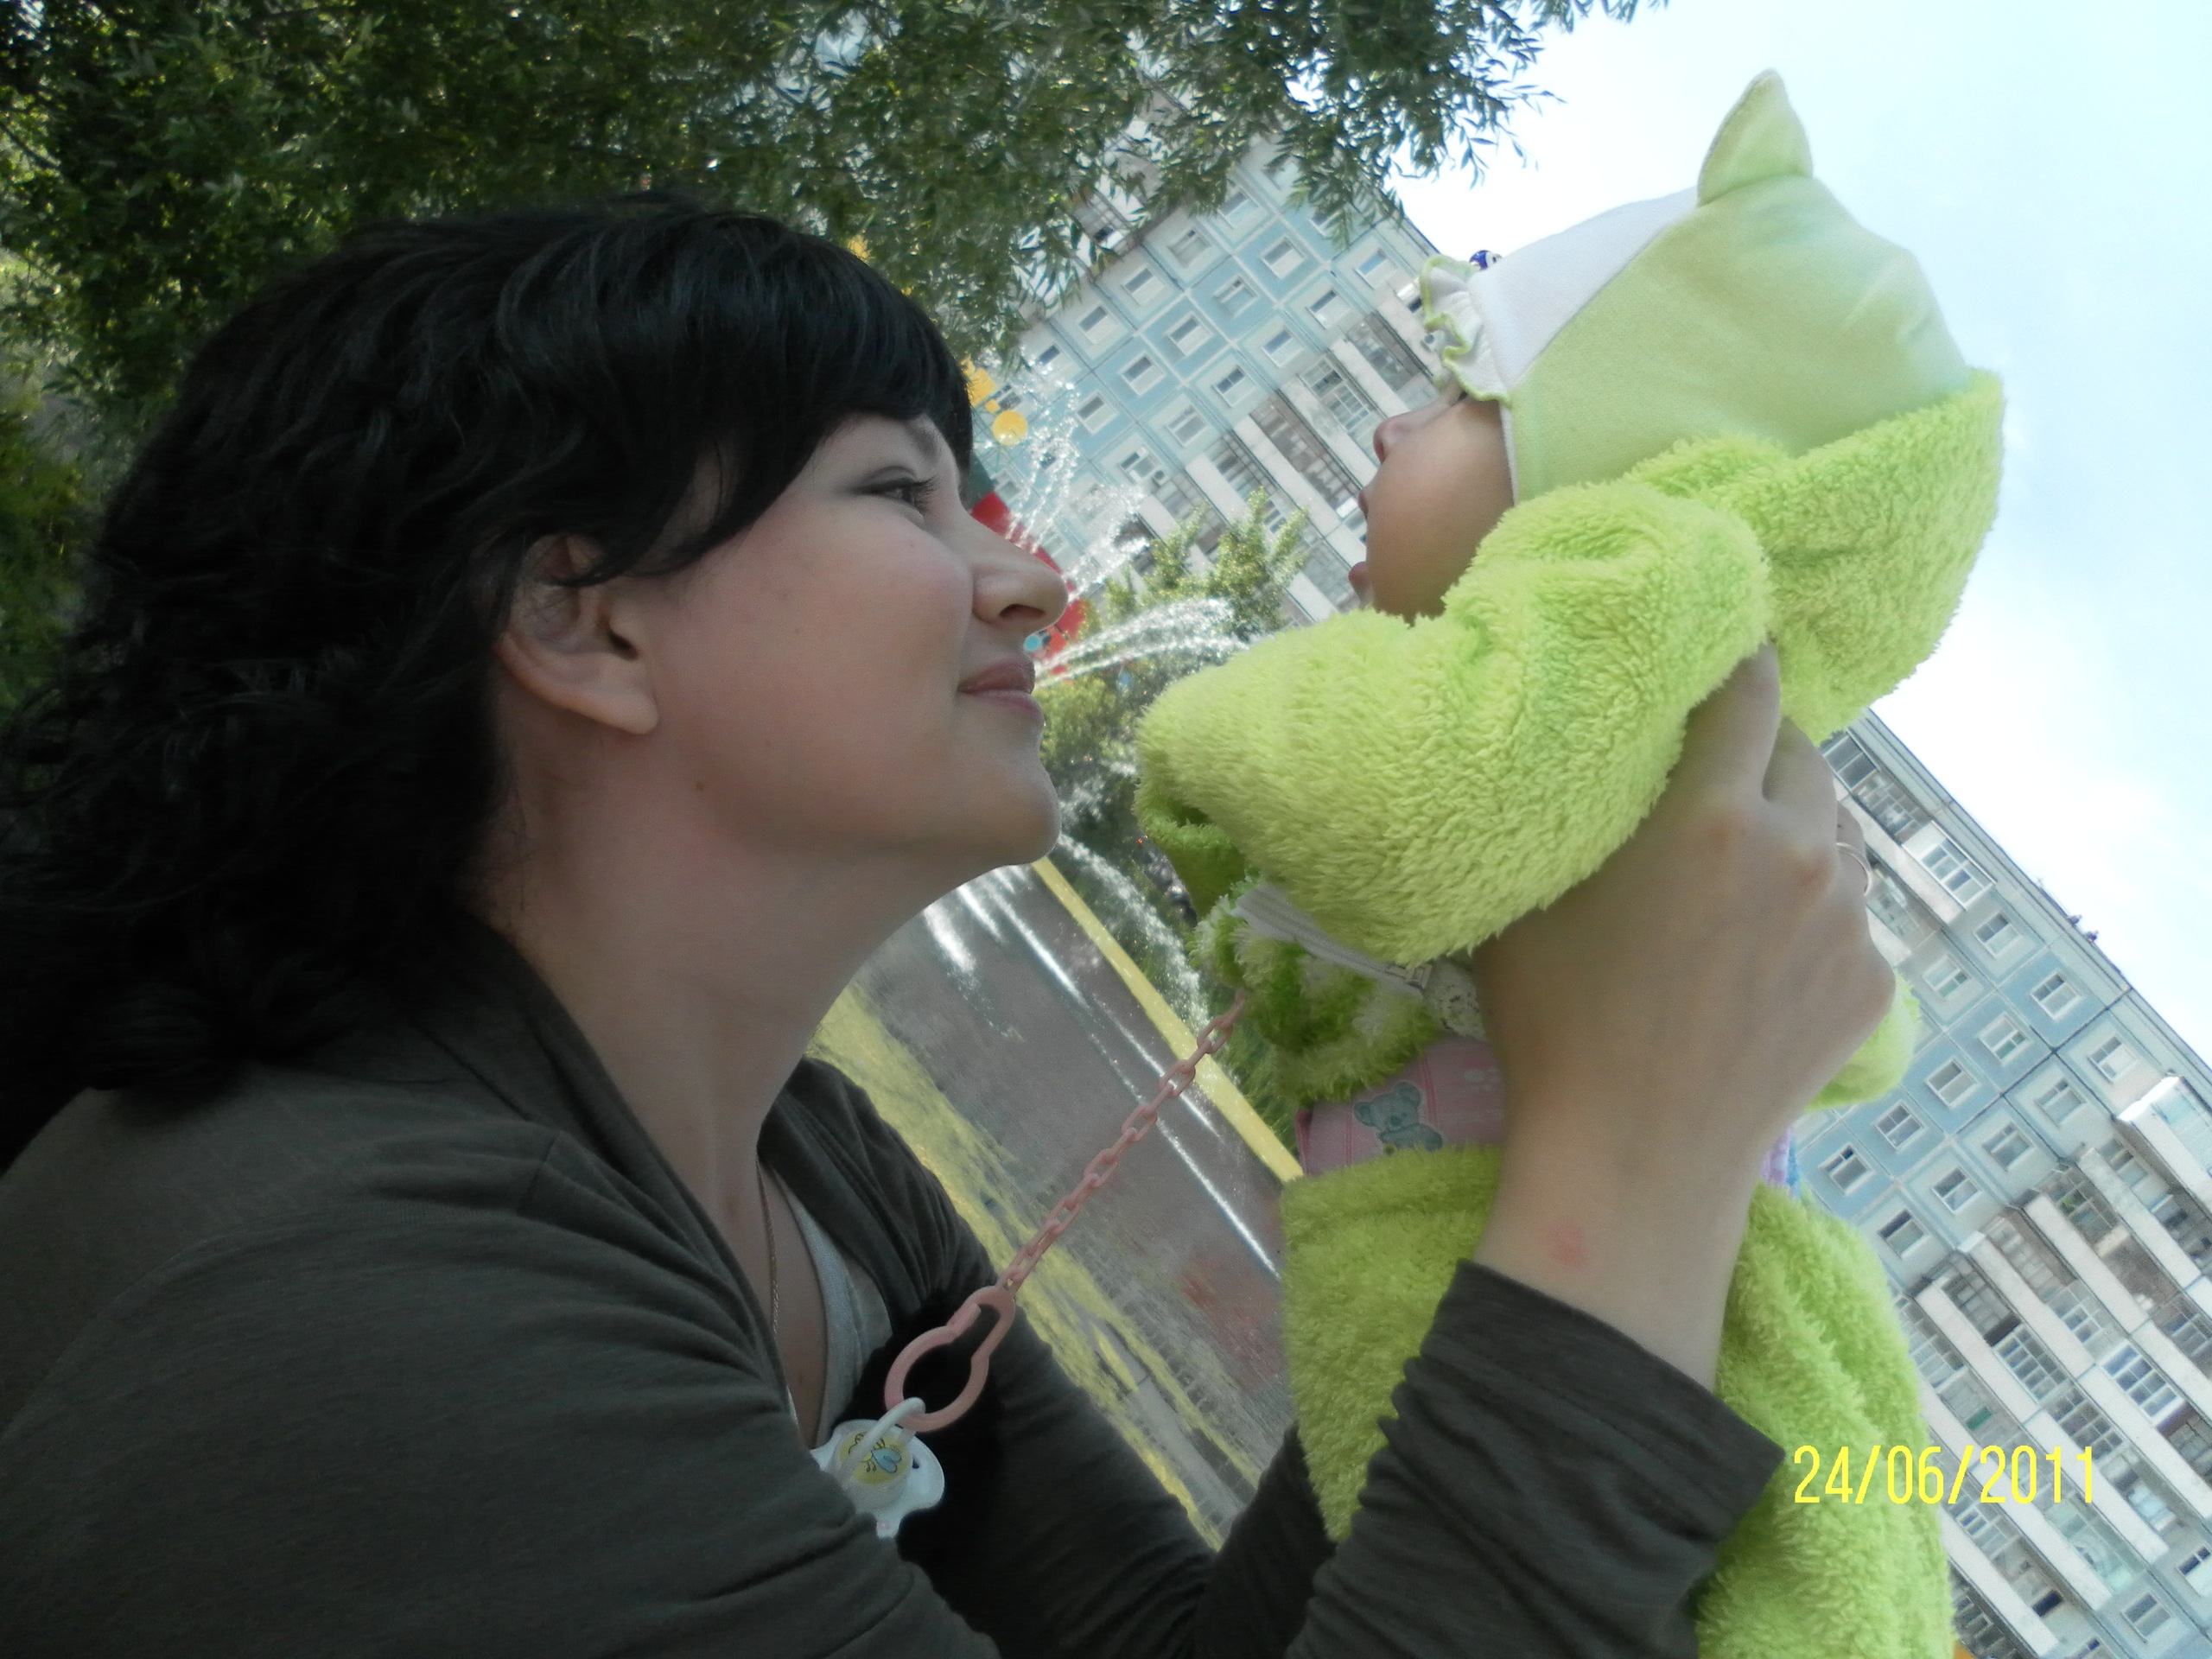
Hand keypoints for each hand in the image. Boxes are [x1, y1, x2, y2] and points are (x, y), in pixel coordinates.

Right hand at [1469, 645, 1891, 1384]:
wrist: (1636, 1161)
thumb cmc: (1557, 1024)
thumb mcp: (1533, 895)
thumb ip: (1572, 806)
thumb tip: (1576, 740)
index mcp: (1713, 814)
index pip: (1749, 687)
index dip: (1735, 656)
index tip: (1716, 648)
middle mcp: (1800, 852)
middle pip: (1804, 752)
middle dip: (1762, 749)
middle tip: (1710, 777)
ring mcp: (1849, 922)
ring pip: (1837, 834)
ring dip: (1794, 829)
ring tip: (1737, 871)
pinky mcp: (1872, 984)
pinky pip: (1849, 917)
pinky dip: (1812, 916)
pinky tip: (1756, 958)